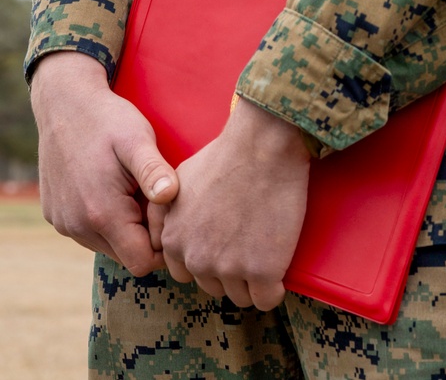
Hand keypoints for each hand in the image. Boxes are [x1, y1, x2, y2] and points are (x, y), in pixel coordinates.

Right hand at [30, 51, 177, 275]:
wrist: (64, 101)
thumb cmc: (108, 119)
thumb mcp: (137, 139)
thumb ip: (154, 171)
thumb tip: (171, 197)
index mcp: (102, 214)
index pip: (142, 262)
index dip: (160, 242)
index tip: (163, 209)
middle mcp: (77, 226)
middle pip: (124, 255)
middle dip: (142, 234)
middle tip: (147, 193)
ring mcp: (63, 222)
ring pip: (106, 245)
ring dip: (121, 226)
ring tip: (127, 186)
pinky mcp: (54, 215)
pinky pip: (86, 232)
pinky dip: (100, 218)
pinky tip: (106, 184)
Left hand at [151, 96, 310, 309]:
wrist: (262, 146)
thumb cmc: (225, 156)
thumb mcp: (178, 182)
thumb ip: (166, 216)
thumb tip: (167, 236)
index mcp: (174, 240)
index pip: (187, 274)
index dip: (208, 257)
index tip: (224, 240)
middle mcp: (196, 259)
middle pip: (214, 286)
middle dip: (230, 269)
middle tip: (247, 237)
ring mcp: (229, 267)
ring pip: (241, 296)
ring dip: (253, 279)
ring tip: (263, 245)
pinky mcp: (262, 272)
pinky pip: (268, 299)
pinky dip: (275, 286)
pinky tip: (278, 260)